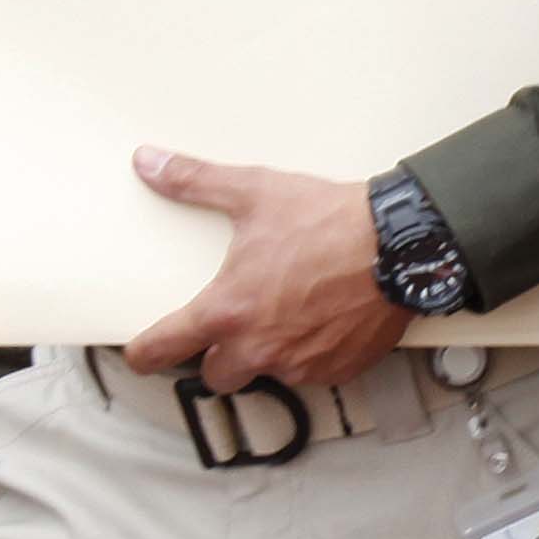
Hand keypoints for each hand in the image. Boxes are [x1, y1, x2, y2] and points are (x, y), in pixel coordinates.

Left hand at [122, 149, 403, 391]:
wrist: (399, 243)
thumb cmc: (327, 220)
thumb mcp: (254, 192)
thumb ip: (194, 181)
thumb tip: (147, 162)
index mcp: (228, 311)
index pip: (163, 350)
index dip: (143, 355)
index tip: (140, 355)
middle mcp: (259, 348)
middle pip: (216, 376)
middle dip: (219, 355)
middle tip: (236, 324)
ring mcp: (301, 365)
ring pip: (267, 373)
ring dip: (268, 353)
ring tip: (290, 314)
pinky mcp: (338, 370)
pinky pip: (312, 373)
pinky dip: (312, 353)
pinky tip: (325, 320)